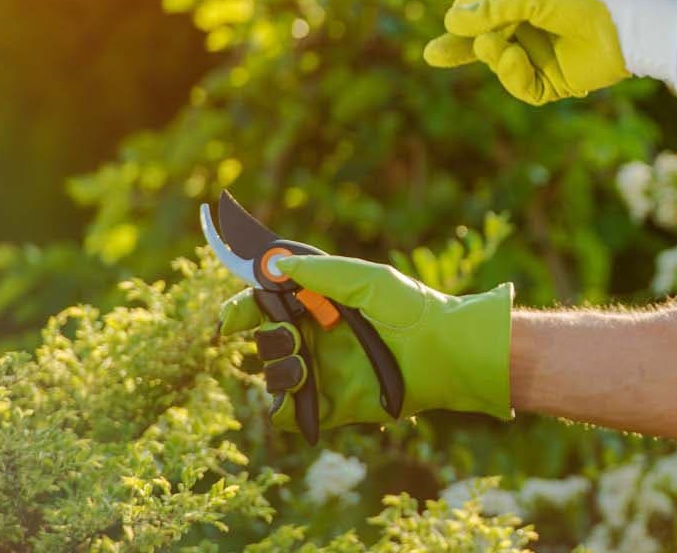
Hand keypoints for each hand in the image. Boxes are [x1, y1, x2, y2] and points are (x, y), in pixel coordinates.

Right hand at [217, 255, 513, 431]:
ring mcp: (324, 373)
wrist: (445, 351)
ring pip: (273, 374)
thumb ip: (323, 273)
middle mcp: (320, 339)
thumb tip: (275, 263)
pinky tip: (301, 386)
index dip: (246, 308)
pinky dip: (286, 404)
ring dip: (276, 366)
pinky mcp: (331, 406)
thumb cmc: (412, 309)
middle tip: (288, 332)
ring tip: (301, 361)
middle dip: (265, 335)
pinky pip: (289, 413)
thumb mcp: (369, 281)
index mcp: (325, 306)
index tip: (231, 317)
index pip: (271, 305)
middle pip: (267, 338)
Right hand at [423, 0, 676, 104]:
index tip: (454, 17)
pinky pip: (524, 85)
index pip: (487, 3)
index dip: (467, 12)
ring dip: (493, 55)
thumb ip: (492, 8)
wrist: (630, 25)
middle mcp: (534, 26)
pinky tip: (514, 59)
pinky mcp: (557, 81)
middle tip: (432, 55)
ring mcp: (544, 54)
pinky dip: (513, 75)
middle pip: (487, 40)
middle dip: (460, 47)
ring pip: (501, 63)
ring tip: (495, 46)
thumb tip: (452, 20)